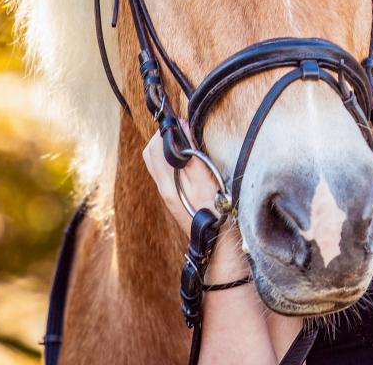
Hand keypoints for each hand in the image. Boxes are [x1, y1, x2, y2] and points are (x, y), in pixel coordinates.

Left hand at [141, 122, 249, 282]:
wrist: (220, 250)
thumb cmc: (218, 216)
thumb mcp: (208, 183)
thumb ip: (192, 158)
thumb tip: (181, 132)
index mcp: (168, 184)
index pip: (155, 148)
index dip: (168, 131)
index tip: (186, 123)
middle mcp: (164, 190)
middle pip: (152, 154)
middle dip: (165, 138)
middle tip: (186, 131)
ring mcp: (170, 196)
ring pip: (159, 164)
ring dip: (170, 150)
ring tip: (190, 144)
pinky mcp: (178, 200)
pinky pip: (169, 173)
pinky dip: (176, 161)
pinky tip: (193, 162)